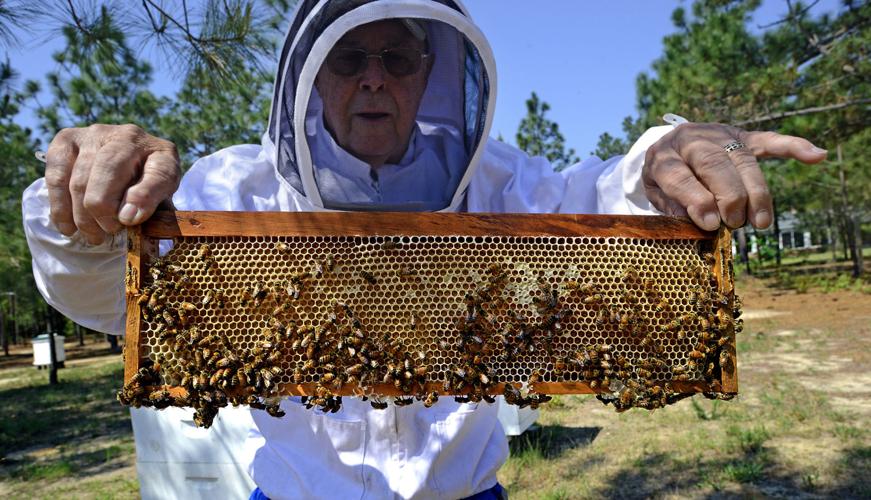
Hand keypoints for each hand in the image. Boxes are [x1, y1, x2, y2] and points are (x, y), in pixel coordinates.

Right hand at [44, 124, 179, 244]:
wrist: (125, 169)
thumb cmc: (145, 192)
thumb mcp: (159, 203)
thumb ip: (151, 209)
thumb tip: (128, 216)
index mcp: (163, 153)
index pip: (158, 173)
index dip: (143, 198)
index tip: (129, 220)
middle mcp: (129, 136)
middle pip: (109, 171)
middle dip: (104, 210)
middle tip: (107, 232)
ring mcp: (96, 134)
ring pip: (80, 178)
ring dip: (83, 215)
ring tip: (92, 235)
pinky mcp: (68, 139)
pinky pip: (57, 175)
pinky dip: (60, 206)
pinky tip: (68, 227)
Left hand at [642, 122, 826, 230]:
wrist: (667, 147)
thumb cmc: (663, 180)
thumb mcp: (655, 194)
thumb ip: (673, 206)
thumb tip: (702, 221)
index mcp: (663, 156)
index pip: (680, 176)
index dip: (697, 201)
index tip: (711, 224)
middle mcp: (691, 139)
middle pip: (715, 165)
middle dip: (729, 197)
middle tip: (735, 224)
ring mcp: (718, 135)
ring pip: (743, 160)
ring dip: (755, 192)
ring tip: (759, 222)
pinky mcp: (740, 136)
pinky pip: (768, 141)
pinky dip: (793, 147)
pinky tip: (816, 155)